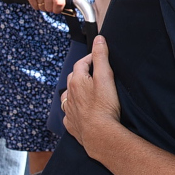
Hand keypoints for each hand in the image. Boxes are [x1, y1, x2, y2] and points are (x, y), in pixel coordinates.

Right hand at [21, 0, 65, 12]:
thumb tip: (68, 5)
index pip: (59, 3)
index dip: (58, 9)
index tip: (57, 9)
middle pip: (50, 8)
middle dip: (50, 8)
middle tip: (49, 3)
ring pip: (42, 8)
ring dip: (43, 6)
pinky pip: (35, 6)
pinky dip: (37, 5)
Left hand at [62, 36, 122, 153]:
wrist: (99, 134)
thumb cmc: (104, 106)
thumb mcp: (106, 77)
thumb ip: (101, 57)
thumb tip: (99, 39)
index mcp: (77, 81)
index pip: (81, 63)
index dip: (90, 58)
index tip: (99, 57)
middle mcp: (69, 95)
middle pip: (73, 78)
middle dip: (82, 73)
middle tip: (95, 73)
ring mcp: (69, 110)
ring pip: (68, 96)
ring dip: (75, 91)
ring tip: (85, 91)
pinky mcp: (72, 124)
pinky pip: (69, 114)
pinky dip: (74, 109)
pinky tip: (80, 111)